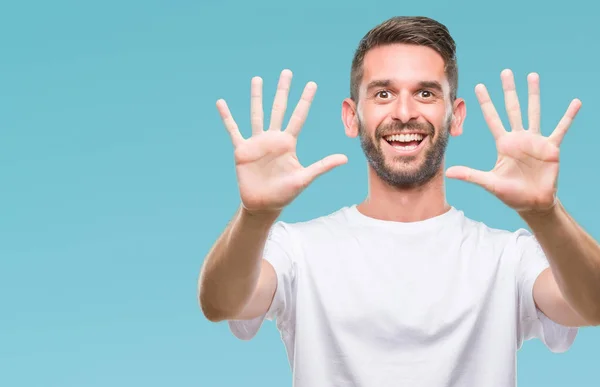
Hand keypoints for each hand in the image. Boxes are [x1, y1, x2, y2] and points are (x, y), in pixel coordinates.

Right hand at [216, 69, 347, 215]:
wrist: (263, 205)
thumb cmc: (285, 193)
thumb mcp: (304, 178)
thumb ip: (322, 166)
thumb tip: (345, 158)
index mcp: (288, 143)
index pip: (298, 116)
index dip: (305, 100)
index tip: (311, 84)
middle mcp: (273, 138)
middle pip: (279, 108)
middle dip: (283, 91)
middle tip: (287, 72)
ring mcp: (257, 142)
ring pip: (257, 114)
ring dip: (257, 97)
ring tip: (257, 79)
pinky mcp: (242, 150)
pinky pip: (233, 130)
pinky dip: (227, 117)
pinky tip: (221, 103)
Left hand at [445, 69, 581, 213]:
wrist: (532, 203)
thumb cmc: (511, 193)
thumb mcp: (489, 183)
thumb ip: (470, 175)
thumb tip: (448, 173)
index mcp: (503, 144)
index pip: (492, 118)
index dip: (485, 102)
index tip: (479, 86)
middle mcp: (518, 138)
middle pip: (512, 108)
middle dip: (508, 90)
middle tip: (505, 72)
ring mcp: (535, 141)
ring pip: (534, 112)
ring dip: (533, 94)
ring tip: (532, 76)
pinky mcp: (551, 148)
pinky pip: (561, 129)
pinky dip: (568, 116)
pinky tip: (575, 103)